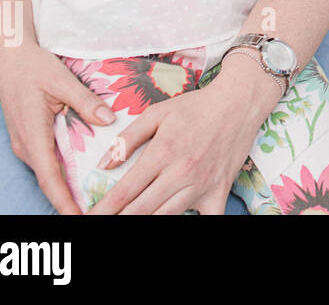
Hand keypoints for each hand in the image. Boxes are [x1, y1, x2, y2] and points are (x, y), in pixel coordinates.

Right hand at [0, 43, 118, 214]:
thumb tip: (108, 120)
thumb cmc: (33, 68)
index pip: (50, 178)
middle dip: (70, 202)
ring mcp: (27, 144)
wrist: (9, 59)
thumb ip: (86, 102)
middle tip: (98, 212)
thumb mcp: (62, 81)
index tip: (80, 218)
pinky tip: (83, 179)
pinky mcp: (31, 139)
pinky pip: (49, 162)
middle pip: (51, 182)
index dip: (65, 201)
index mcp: (33, 135)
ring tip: (94, 202)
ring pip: (50, 173)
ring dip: (68, 189)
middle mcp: (26, 146)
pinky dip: (64, 174)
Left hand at [87, 58, 276, 214]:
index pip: (125, 190)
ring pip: (167, 217)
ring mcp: (202, 185)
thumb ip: (128, 138)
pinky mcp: (220, 190)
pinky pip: (208, 219)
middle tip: (102, 223)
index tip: (89, 217)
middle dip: (118, 219)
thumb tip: (104, 164)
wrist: (239, 103)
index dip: (104, 208)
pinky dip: (196, 225)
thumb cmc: (196, 107)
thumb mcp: (157, 113)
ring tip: (128, 223)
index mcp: (162, 153)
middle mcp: (181, 173)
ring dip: (146, 223)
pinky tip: (180, 223)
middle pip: (141, 210)